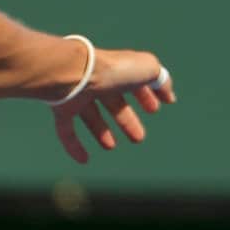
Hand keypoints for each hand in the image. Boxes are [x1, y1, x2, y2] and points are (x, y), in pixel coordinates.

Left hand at [52, 46, 175, 162]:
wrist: (74, 73)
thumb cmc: (113, 70)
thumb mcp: (148, 70)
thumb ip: (161, 81)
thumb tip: (168, 96)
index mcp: (118, 70)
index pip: (133, 83)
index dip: (145, 96)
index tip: (155, 110)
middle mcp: (97, 82)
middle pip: (112, 103)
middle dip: (126, 119)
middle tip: (138, 138)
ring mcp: (77, 95)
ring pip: (89, 115)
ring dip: (101, 132)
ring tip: (111, 147)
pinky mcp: (61, 110)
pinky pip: (65, 130)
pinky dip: (74, 146)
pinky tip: (84, 160)